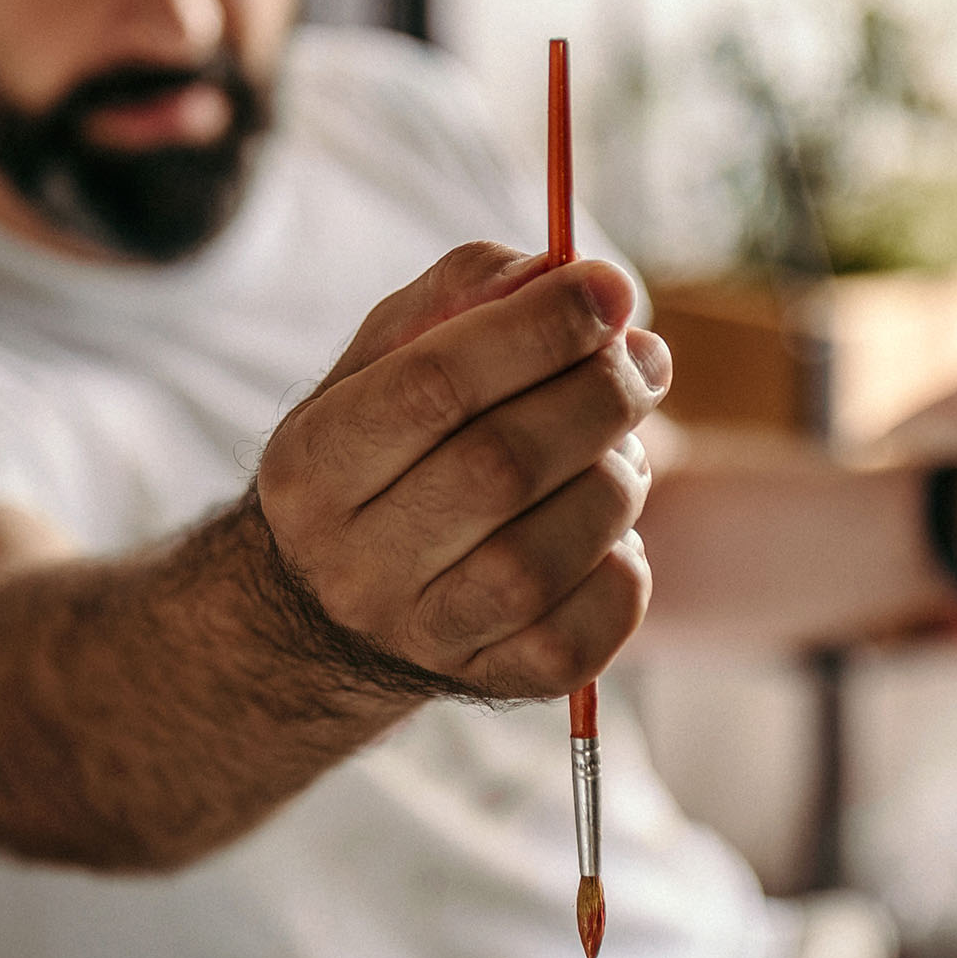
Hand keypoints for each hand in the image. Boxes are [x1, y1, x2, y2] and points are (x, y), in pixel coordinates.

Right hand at [253, 243, 671, 699]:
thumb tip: (569, 273)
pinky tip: (609, 532)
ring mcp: (420, 634)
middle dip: (597, 397)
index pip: (431, 387)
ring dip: (615, 482)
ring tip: (619, 449)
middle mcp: (351, 562)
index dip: (536, 331)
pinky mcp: (491, 684)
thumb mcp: (388, 357)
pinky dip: (623, 569)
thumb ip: (463, 295)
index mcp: (312, 465)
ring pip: (544, 557)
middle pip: (498, 469)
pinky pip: (584, 631)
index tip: (609, 288)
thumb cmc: (386, 448)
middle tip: (644, 360)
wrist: (338, 607)